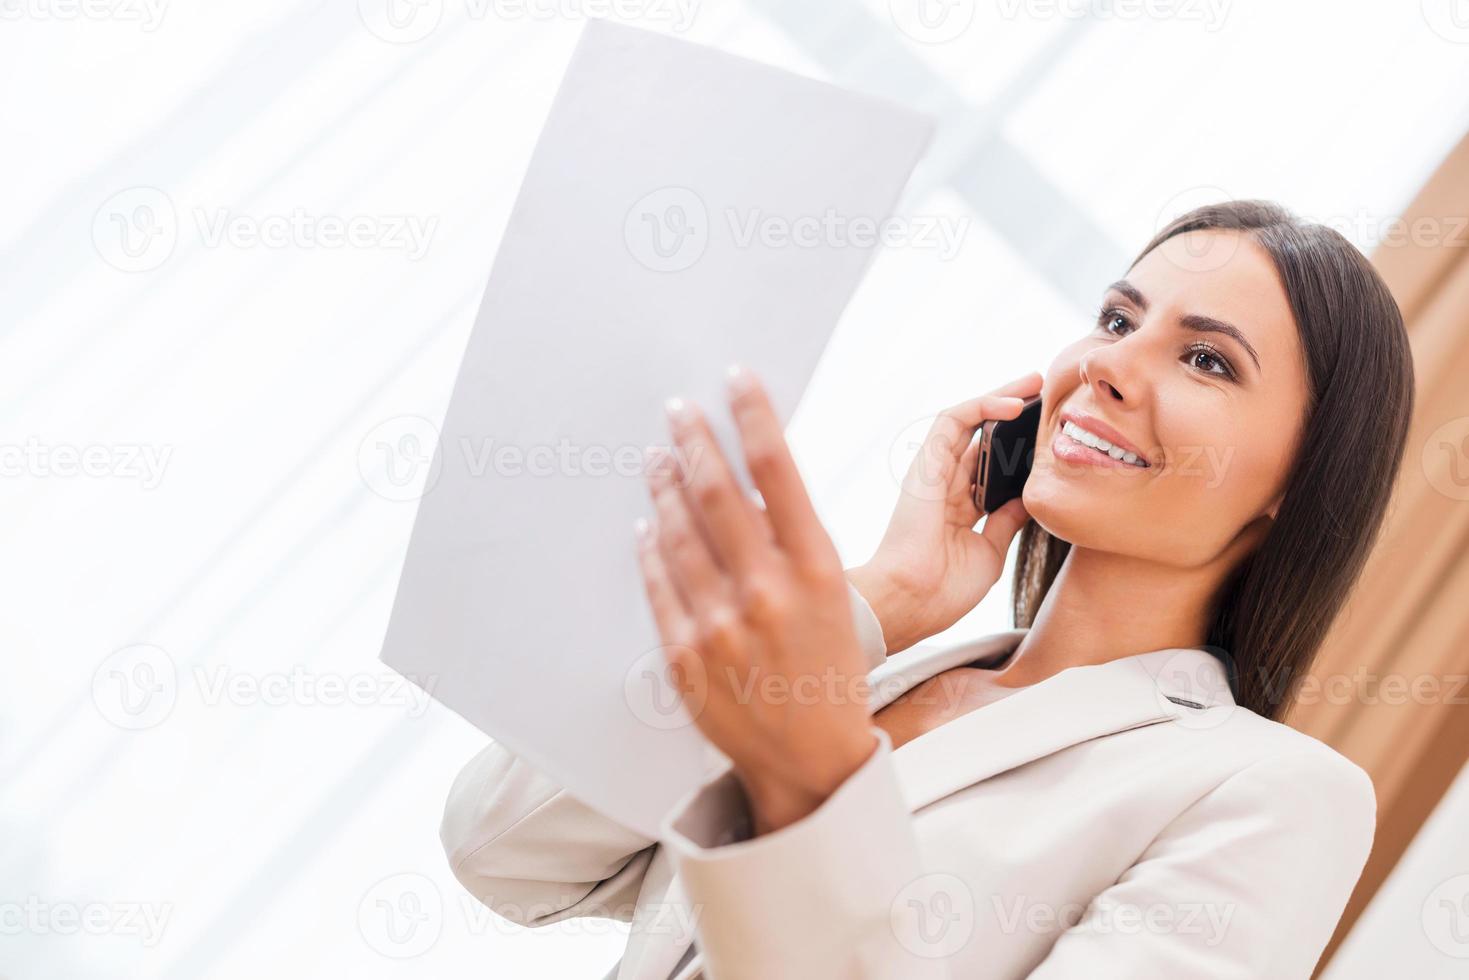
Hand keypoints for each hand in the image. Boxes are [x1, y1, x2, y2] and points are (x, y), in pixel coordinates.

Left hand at [634, 365, 877, 834]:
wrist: (811, 759)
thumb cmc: (829, 671)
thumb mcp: (834, 599)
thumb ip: (793, 544)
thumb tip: (750, 485)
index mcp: (817, 571)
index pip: (779, 471)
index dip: (753, 416)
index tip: (737, 380)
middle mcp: (768, 592)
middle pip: (720, 493)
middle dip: (695, 440)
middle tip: (678, 408)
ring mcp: (721, 624)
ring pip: (679, 533)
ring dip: (666, 486)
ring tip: (659, 455)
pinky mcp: (684, 654)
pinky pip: (658, 584)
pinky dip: (650, 547)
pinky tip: (648, 521)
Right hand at [848, 371, 1043, 654]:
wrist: (914, 599)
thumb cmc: (944, 588)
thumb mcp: (990, 551)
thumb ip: (1006, 521)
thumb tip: (1027, 498)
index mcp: (957, 509)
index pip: (988, 466)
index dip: (1015, 447)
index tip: (1045, 434)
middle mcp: (944, 485)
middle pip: (981, 437)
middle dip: (1011, 412)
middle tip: (1043, 393)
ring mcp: (934, 472)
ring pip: (968, 420)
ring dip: (1001, 397)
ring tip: (1034, 384)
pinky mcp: (927, 462)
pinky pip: (954, 421)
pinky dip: (982, 406)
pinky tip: (1013, 404)